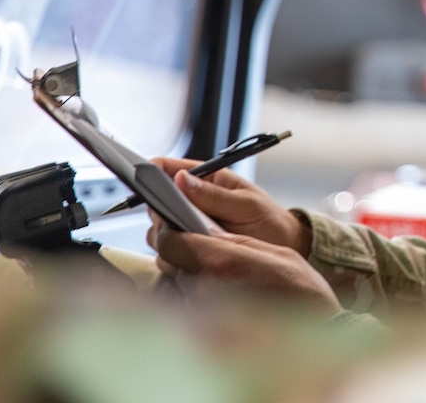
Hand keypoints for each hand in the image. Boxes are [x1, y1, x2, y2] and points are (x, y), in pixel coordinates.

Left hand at [149, 224, 342, 314]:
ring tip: (222, 281)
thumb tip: (203, 231)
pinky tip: (222, 302)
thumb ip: (234, 242)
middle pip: (170, 265)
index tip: (180, 230)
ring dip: (191, 280)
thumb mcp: (276, 252)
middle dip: (183, 256)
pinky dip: (197, 304)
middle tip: (208, 256)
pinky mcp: (203, 339)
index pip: (170, 242)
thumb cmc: (303, 292)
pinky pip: (188, 313)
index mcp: (222, 262)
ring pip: (178, 288)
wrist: (319, 333)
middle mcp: (206, 291)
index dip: (172, 232)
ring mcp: (202, 319)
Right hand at [152, 158, 310, 254]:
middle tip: (168, 218)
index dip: (152, 170)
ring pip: (159, 228)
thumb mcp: (247, 205)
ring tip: (182, 239)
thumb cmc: (270, 221)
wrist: (285, 250)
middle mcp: (193, 203)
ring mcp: (189, 226)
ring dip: (164, 234)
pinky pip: (169, 250)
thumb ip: (216, 195)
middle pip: (157, 202)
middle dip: (158, 209)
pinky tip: (183, 257)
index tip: (141, 174)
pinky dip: (171, 253)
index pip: (171, 168)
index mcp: (207, 180)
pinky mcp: (190, 249)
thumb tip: (182, 179)